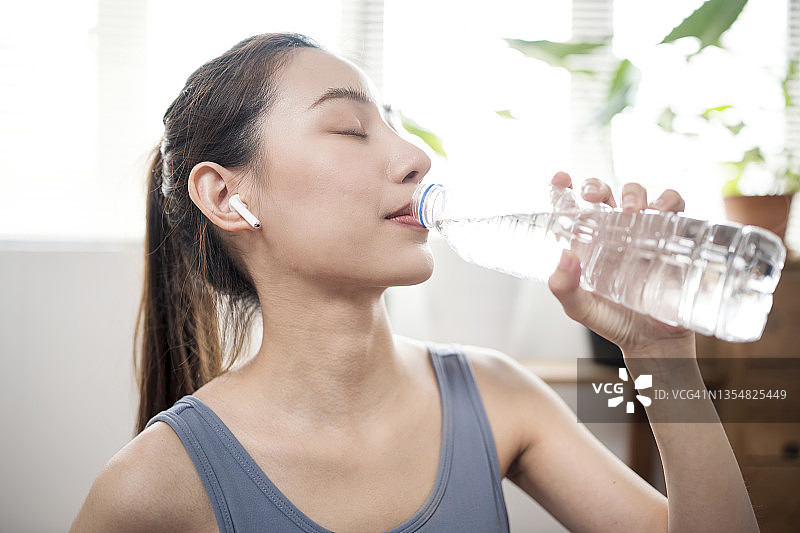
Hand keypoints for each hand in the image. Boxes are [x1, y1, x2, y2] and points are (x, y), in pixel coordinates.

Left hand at [547, 171, 694, 357]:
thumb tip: (563, 256)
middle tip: (594, 197)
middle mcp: (615, 233)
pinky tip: (664, 211)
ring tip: (632, 210)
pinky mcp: (673, 238)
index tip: (560, 177)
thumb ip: (565, 288)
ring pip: (639, 195)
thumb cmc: (615, 322)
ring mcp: (644, 233)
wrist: (655, 342)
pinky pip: (676, 208)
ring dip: (635, 193)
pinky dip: (671, 201)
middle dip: (598, 186)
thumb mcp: (582, 309)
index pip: (574, 209)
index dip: (565, 188)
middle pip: (605, 194)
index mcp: (589, 243)